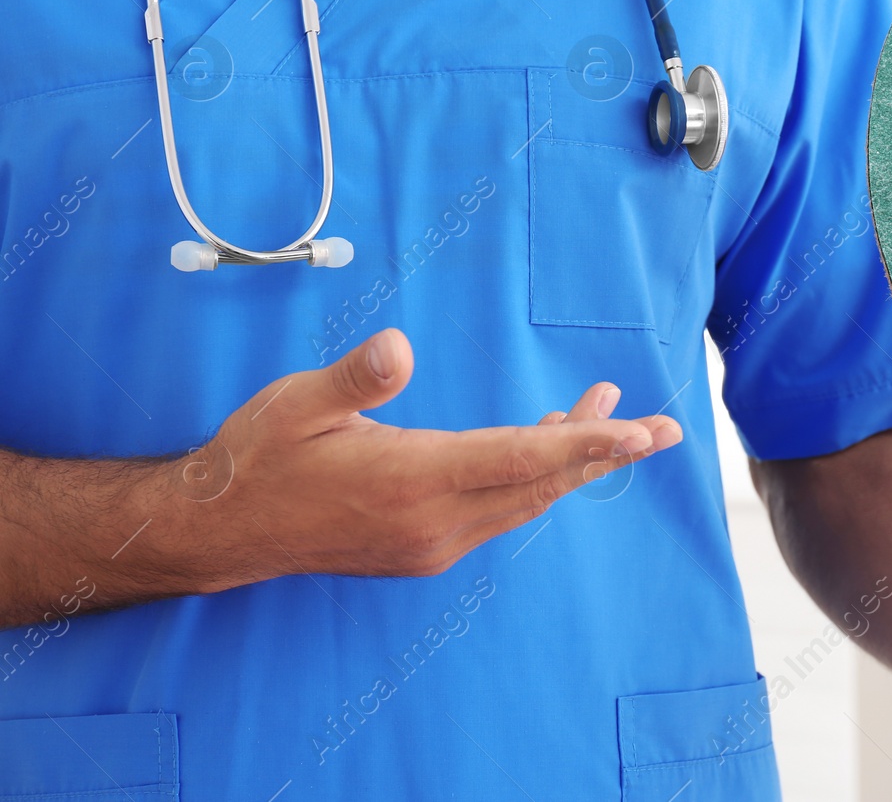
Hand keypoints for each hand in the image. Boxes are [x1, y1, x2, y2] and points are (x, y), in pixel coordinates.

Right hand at [164, 328, 679, 586]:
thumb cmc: (258, 456)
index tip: (642, 432)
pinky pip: (499, 509)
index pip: (520, 461)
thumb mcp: (297, 404)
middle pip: (540, 484)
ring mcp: (431, 542)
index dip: (588, 444)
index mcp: (410, 481)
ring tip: (611, 415)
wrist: (222, 530)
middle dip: (605, 453)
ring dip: (571, 460)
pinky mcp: (424, 548)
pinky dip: (534, 476)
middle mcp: (433, 522)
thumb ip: (356, 379)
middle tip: (665, 429)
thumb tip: (400, 346)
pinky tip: (547, 443)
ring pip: (523, 498)